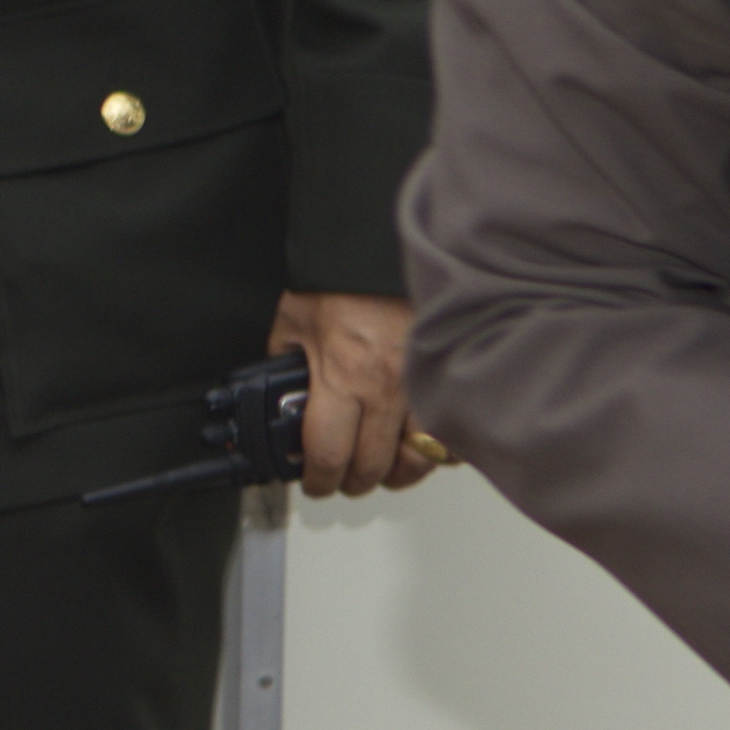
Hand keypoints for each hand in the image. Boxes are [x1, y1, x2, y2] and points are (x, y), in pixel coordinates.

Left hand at [271, 289, 432, 498]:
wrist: (377, 247)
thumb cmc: (337, 277)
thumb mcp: (291, 322)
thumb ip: (285, 364)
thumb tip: (277, 395)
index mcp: (341, 376)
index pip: (328, 454)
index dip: (318, 480)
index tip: (313, 483)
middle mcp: (386, 387)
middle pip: (375, 466)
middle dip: (354, 482)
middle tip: (343, 480)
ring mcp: (422, 382)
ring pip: (421, 458)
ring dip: (399, 472)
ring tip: (383, 469)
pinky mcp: (445, 373)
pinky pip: (452, 429)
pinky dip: (440, 447)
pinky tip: (422, 445)